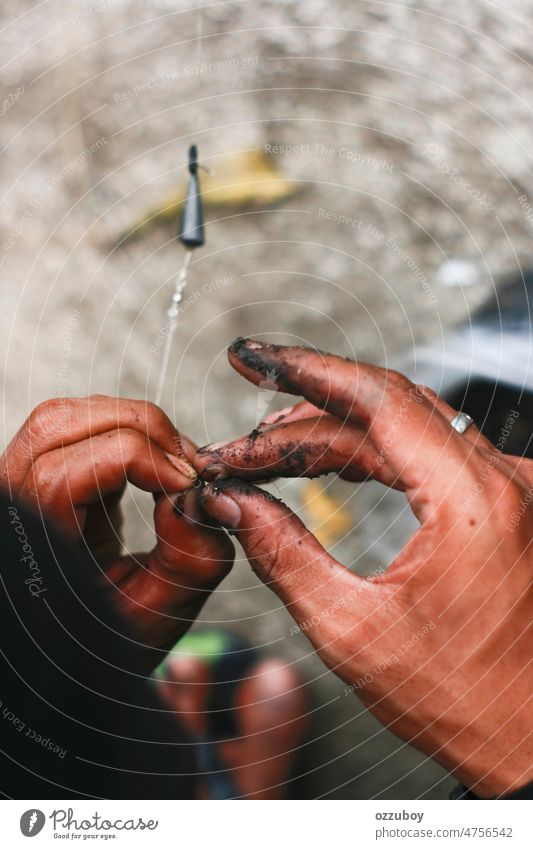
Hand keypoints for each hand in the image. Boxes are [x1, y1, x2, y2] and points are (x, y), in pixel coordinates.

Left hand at [0, 396, 233, 668]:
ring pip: (64, 415)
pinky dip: (124, 433)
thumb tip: (196, 493)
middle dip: (139, 428)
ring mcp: (23, 485)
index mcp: (31, 545)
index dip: (134, 460)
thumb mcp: (158, 615)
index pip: (61, 473)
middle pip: (58, 425)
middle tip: (187, 466)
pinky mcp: (45, 474)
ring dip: (131, 424)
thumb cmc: (112, 640)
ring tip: (174, 463)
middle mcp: (14, 505)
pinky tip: (154, 466)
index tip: (186, 483)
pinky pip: (77, 428)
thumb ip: (190, 560)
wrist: (80, 652)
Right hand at [195, 339, 531, 796]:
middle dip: (304, 418)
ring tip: (272, 454)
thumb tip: (233, 503)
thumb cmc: (463, 701)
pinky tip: (333, 463)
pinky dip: (374, 453)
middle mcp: (502, 480)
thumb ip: (282, 554)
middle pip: (384, 411)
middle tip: (244, 445)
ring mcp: (509, 489)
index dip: (306, 371)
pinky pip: (429, 454)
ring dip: (335, 434)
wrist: (530, 740)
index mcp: (472, 502)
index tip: (254, 358)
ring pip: (405, 429)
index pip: (378, 399)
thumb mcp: (352, 631)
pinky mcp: (504, 504)